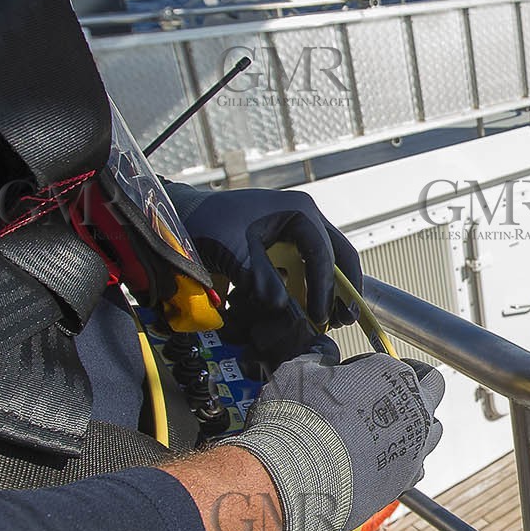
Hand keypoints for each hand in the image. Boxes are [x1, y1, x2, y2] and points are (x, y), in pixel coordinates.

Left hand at [165, 183, 363, 366]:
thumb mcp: (232, 250)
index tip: (320, 317)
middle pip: (337, 253)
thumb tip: (282, 307)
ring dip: (330, 289)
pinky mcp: (284, 243)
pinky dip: (311, 287)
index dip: (325, 287)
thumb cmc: (207, 223)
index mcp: (298, 211)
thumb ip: (258, 277)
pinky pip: (307, 265)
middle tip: (345, 319)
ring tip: (331, 319)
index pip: (323, 253)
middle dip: (343, 287)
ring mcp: (295, 229)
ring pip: (326, 261)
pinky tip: (309, 309)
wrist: (184, 214)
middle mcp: (303, 217)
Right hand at [218, 353, 444, 530]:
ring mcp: (414, 448)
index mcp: (394, 375)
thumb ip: (318, 357)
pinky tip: (377, 463)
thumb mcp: (300, 372)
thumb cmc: (299, 419)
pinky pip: (416, 467)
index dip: (373, 368)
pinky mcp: (405, 481)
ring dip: (414, 427)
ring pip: (432, 431)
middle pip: (432, 389)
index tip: (354, 377)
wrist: (296, 476)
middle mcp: (415, 409)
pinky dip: (402, 463)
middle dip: (413, 389)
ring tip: (383, 433)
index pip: (396, 362)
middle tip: (383, 397)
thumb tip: (323, 351)